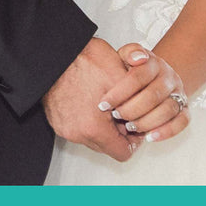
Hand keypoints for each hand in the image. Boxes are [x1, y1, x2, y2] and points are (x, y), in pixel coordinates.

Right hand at [42, 37, 139, 160]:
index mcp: (94, 128)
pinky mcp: (57, 122)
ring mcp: (65, 129)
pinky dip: (89, 121)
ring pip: (94, 139)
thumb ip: (138, 100)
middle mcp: (77, 134)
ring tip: (109, 104)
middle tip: (124, 111)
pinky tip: (94, 101)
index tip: (137, 123)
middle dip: (119, 132)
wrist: (57, 52)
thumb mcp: (121, 77)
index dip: (135, 139)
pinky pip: (79, 129)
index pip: (123, 153)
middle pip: (108, 147)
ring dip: (104, 127)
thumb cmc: (86, 60)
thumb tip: (147, 114)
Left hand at [100, 44, 189, 145]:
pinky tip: (150, 137)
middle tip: (116, 116)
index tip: (104, 105)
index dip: (120, 92)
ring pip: (168, 109)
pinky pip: (182, 121)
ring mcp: (178, 93)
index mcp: (154, 63)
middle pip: (153, 95)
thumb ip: (129, 53)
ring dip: (146, 121)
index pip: (139, 76)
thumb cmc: (134, 71)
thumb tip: (137, 58)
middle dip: (131, 109)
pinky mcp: (184, 109)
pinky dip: (167, 131)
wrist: (155, 77)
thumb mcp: (126, 57)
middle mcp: (169, 77)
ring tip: (129, 127)